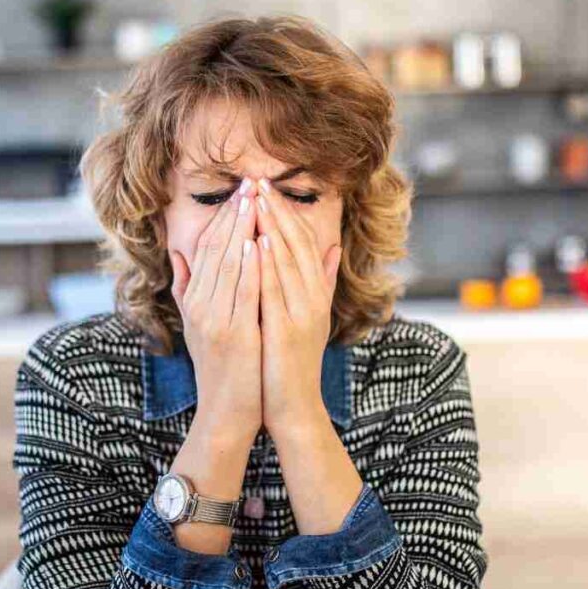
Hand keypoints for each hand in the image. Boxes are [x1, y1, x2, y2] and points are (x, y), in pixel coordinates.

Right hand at [169, 180, 261, 441]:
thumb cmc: (219, 368)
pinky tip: (260, 243)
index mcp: (193, 300)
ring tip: (256, 200)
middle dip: (235, 213)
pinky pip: (243, 293)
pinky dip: (251, 266)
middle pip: (216, 249)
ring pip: (229, 264)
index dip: (223, 217)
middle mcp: (199, 305)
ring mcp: (214, 319)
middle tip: (251, 183)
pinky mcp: (233, 334)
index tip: (241, 192)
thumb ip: (187, 290)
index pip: (206, 248)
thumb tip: (179, 256)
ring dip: (243, 229)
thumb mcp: (195, 325)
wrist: (225, 413)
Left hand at [254, 177, 341, 436]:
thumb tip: (332, 249)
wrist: (294, 407)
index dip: (287, 213)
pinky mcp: (287, 330)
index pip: (304, 242)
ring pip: (287, 261)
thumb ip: (321, 282)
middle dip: (276, 211)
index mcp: (316, 294)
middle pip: (297, 245)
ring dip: (271, 227)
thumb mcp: (312, 318)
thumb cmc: (293, 363)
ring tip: (255, 199)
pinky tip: (255, 242)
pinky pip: (276, 290)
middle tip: (258, 181)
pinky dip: (266, 264)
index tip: (268, 188)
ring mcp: (302, 314)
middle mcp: (313, 299)